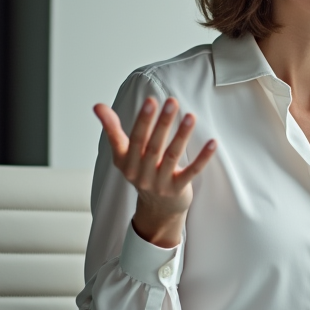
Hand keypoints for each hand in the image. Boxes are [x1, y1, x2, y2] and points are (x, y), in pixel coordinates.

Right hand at [94, 97, 217, 247]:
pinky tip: (212, 143)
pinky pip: (191, 172)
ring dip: (181, 136)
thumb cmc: (140, 171)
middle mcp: (141, 174)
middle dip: (162, 123)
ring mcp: (159, 183)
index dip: (142, 120)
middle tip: (172, 101)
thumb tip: (97, 105)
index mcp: (126, 162)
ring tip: (191, 116)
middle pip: (153, 146)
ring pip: (171, 156)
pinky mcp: (177, 190)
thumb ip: (112, 129)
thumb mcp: (123, 153)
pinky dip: (202, 158)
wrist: (156, 208)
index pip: (134, 139)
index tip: (151, 101)